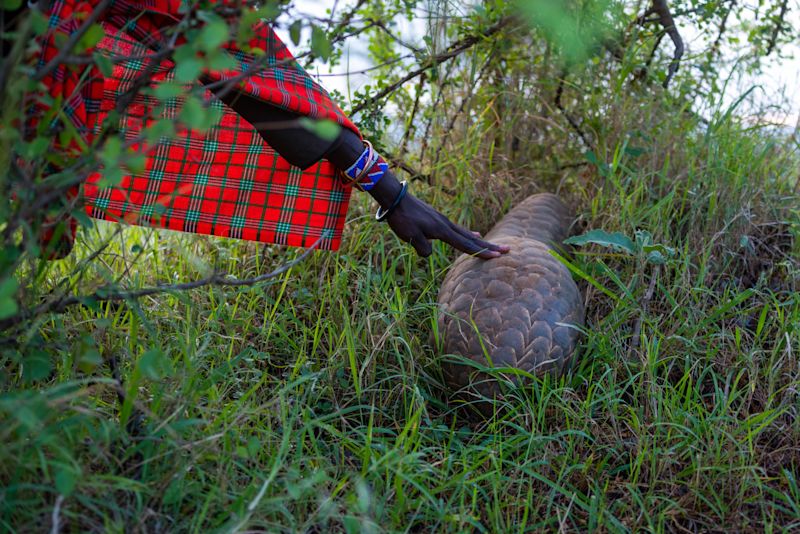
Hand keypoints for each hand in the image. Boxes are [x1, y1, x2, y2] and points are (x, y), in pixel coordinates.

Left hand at [385, 192, 510, 258]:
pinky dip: (469, 234)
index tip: (497, 257)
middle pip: (472, 239)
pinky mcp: (438, 219)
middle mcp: (447, 225)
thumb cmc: (402, 218)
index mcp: (442, 230)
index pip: (465, 245)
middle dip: (489, 246)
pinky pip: (458, 229)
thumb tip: (430, 253)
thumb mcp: (410, 236)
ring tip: (494, 246)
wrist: (395, 198)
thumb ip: (423, 248)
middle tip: (507, 250)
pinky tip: (473, 234)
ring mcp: (443, 221)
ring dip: (481, 241)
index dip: (481, 253)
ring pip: (466, 234)